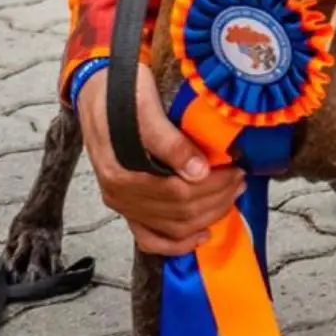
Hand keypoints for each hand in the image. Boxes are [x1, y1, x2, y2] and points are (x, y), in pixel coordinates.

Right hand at [77, 66, 243, 256]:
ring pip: (172, 227)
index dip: (214, 186)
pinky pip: (149, 238)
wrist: (96, 92)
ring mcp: (122, 203)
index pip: (179, 193)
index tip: (237, 169)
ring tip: (231, 196)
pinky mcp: (126, 205)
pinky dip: (176, 244)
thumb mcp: (143, 106)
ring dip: (207, 216)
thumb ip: (169, 142)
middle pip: (180, 212)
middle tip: (240, 179)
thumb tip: (199, 172)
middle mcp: (119, 194)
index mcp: (121, 173)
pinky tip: (201, 236)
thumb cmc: (118, 94)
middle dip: (217, 199)